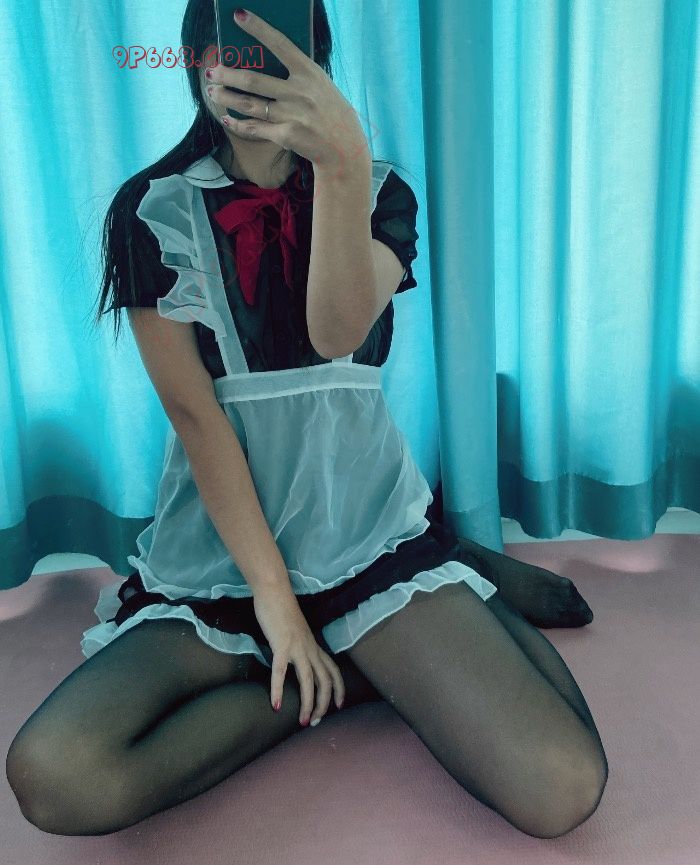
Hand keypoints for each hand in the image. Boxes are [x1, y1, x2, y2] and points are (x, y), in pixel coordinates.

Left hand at [206, 8, 369, 176]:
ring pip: (248, 104)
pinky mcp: (286, 136)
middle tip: (212, 71)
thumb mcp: (318, 85)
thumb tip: (260, 64)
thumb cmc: (328, 111)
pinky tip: (227, 118)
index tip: (238, 15)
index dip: (258, 28)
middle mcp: (299, 92)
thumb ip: (294, 74)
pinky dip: (237, 123)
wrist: (343, 147)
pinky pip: (254, 128)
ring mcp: (291, 115)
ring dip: (226, 97)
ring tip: (212, 91)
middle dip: (227, 74)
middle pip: (253, 80)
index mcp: (308, 72)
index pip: (279, 44)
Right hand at [253, 584, 344, 725]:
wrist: (274, 591)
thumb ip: (299, 646)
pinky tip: (275, 705)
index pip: (334, 670)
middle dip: (324, 704)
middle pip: (325, 681)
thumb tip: (295, 659)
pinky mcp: (281, 645)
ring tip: (303, 722)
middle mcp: (310, 648)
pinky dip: (277, 690)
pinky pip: (280, 672)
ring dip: (308, 704)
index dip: (339, 690)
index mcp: (314, 645)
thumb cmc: (282, 609)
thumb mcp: (297, 632)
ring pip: (308, 680)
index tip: (338, 707)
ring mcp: (297, 647)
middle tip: (315, 722)